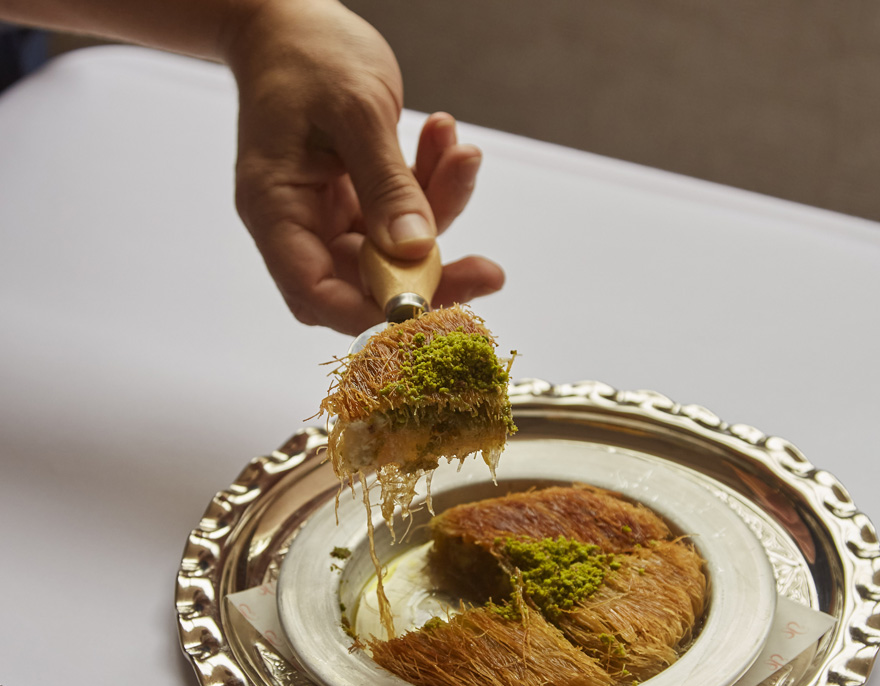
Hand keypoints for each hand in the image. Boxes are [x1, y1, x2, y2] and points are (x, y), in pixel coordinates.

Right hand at [225, 0, 503, 333]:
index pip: (315, 292)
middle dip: (428, 275)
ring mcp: (329, 215)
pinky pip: (403, 214)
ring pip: (393, 250)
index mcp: (276, 210)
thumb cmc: (306, 55)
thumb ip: (386, 183)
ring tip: (462, 158)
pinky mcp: (357, 201)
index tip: (427, 313)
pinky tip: (445, 142)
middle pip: (362, 284)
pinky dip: (431, 185)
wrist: (293, 21)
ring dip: (438, 213)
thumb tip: (414, 248)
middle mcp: (300, 224)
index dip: (368, 314)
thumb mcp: (355, 111)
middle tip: (487, 273)